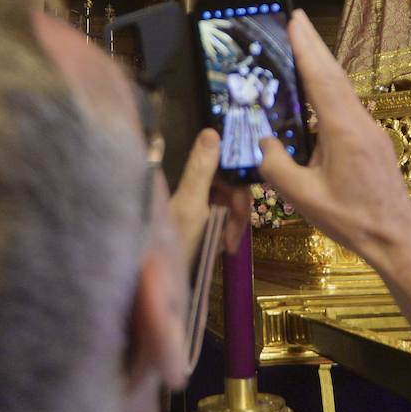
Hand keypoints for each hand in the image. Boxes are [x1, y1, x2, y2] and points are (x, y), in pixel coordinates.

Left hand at [168, 129, 250, 264]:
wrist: (166, 281)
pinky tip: (224, 247)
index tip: (244, 201)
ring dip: (235, 226)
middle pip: (234, 185)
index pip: (226, 163)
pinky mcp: (206, 218)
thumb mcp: (191, 205)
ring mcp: (202, 202)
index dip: (240, 178)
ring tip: (226, 246)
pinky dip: (230, 233)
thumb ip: (201, 169)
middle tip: (231, 238)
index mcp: (191, 175)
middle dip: (238, 211)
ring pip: (234, 204)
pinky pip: (229, 219)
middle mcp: (197, 183)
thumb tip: (211, 130)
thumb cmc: (176, 240)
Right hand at [258, 11, 410, 261]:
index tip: (294, 20)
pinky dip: (329, 85)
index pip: (321, 79)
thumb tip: (263, 142)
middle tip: (296, 16)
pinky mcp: (371, 140)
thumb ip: (277, 166)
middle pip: (334, 74)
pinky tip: (317, 87)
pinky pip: (345, 103)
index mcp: (343, 131)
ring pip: (341, 88)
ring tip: (301, 43)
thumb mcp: (303, 198)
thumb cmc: (351, 220)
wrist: (395, 237)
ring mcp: (369, 129)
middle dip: (314, 44)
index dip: (305, 48)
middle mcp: (359, 122)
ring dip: (321, 63)